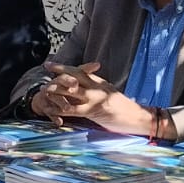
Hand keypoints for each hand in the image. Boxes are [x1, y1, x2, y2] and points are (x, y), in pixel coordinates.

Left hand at [30, 62, 150, 133]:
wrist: (139, 117)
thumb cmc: (126, 109)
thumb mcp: (111, 94)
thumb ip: (99, 89)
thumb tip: (89, 87)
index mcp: (100, 82)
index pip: (80, 71)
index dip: (65, 67)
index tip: (52, 64)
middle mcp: (96, 87)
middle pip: (74, 75)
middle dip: (58, 71)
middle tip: (46, 68)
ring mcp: (94, 98)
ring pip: (71, 89)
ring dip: (56, 89)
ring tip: (44, 90)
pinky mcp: (93, 111)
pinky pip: (72, 109)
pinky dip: (60, 110)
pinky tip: (51, 111)